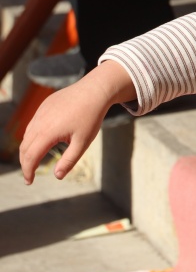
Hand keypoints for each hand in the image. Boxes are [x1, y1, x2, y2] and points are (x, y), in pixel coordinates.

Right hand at [19, 61, 134, 184]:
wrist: (95, 90)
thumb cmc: (91, 117)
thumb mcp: (83, 142)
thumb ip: (69, 160)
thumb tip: (57, 176)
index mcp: (47, 132)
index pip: (30, 157)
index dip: (28, 171)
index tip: (29, 182)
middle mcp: (39, 122)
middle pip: (25, 147)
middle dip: (26, 162)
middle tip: (31, 173)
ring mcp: (40, 112)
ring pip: (27, 134)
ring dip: (28, 149)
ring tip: (34, 159)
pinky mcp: (44, 105)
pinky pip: (33, 123)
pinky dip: (32, 135)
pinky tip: (41, 140)